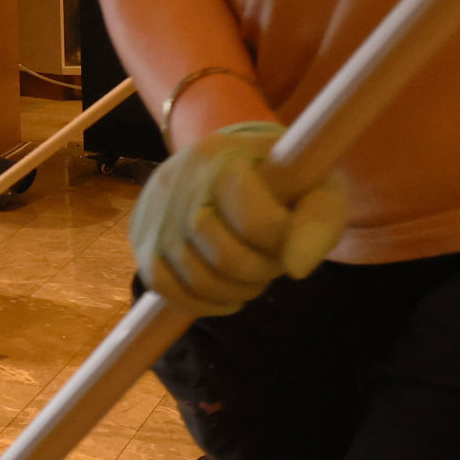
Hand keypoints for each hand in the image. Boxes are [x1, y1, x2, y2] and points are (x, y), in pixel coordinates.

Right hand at [131, 121, 346, 318]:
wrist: (229, 164)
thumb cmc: (281, 180)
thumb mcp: (315, 186)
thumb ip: (317, 221)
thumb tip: (297, 269)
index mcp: (221, 157)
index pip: (256, 222)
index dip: (283, 243)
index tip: (292, 236)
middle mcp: (178, 182)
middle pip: (225, 257)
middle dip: (260, 271)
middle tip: (272, 260)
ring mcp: (154, 215)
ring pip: (197, 279)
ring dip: (236, 290)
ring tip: (252, 273)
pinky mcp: (142, 243)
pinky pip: (167, 289)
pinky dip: (203, 302)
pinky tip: (227, 291)